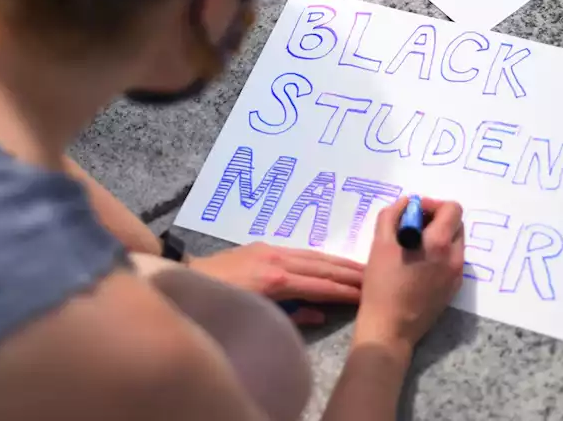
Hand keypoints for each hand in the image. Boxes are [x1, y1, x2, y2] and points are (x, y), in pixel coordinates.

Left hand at [188, 242, 363, 324]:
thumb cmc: (223, 305)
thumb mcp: (258, 316)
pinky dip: (318, 257)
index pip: (320, 285)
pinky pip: (298, 251)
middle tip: (373, 276)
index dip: (344, 290)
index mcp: (276, 281)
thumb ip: (292, 314)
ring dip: (336, 261)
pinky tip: (329, 261)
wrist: (189, 279)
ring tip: (359, 267)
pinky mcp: (262, 245)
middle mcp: (276, 260)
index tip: (365, 293)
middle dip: (347, 272)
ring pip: (312, 255)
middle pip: (320, 266)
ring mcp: (269, 250)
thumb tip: (319, 312)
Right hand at [354, 196, 463, 355]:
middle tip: (411, 228)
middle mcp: (455, 257)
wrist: (390, 328)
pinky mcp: (453, 289)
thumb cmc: (382, 285)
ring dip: (437, 237)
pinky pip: (451, 261)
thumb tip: (406, 203)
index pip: (452, 209)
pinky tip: (417, 267)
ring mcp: (456, 275)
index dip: (433, 205)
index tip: (413, 213)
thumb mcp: (379, 244)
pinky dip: (438, 255)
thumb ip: (392, 216)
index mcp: (438, 243)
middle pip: (456, 224)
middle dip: (436, 220)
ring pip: (454, 243)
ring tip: (412, 249)